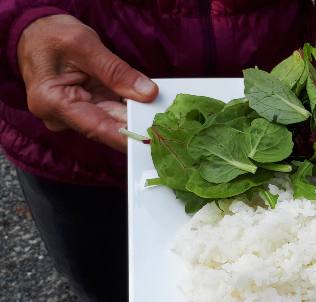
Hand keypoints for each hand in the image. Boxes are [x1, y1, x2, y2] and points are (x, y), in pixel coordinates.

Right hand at [18, 14, 157, 151]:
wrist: (35, 34)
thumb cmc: (51, 36)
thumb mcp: (84, 45)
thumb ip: (116, 71)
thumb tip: (147, 93)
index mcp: (52, 102)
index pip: (96, 127)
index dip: (127, 136)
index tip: (152, 141)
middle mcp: (61, 116)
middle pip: (107, 126)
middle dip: (137, 123)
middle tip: (167, 124)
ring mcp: (73, 115)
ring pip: (112, 120)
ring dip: (135, 115)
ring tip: (162, 115)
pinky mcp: (85, 110)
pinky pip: (112, 112)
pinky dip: (129, 108)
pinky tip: (149, 106)